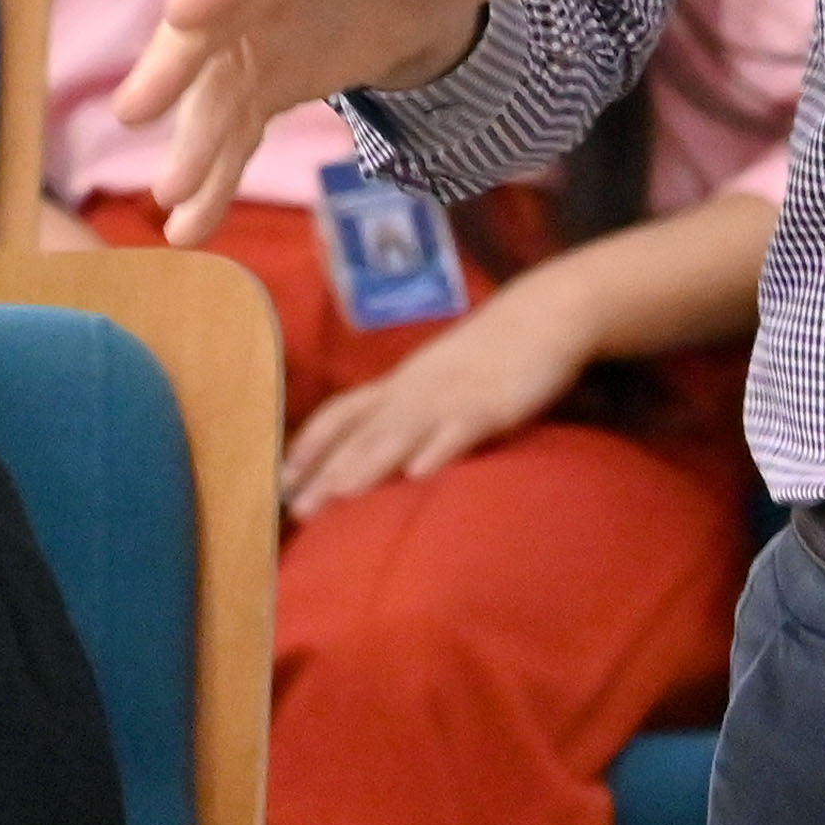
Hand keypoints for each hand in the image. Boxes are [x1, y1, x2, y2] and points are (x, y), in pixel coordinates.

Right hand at [114, 0, 550, 244]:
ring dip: (194, 143)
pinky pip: (236, 126)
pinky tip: (193, 225)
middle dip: (178, 66)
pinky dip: (217, 173)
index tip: (183, 15)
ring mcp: (264, 27)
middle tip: (136, 111)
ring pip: (217, 88)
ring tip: (171, 204)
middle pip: (217, 21)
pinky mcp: (272, 75)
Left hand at [280, 288, 591, 516]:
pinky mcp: (492, 404)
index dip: (310, 446)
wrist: (545, 314)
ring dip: (368, 464)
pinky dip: (439, 449)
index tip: (280, 479)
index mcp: (400, 385)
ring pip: (402, 433)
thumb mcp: (437, 380)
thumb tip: (377, 447)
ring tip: (340, 495)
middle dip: (327, 471)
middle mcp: (415, 391)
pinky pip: (461, 428)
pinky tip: (420, 474)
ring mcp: (451, 396)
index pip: (342, 414)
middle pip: (363, 433)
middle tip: (297, 510)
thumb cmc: (489, 354)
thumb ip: (408, 409)